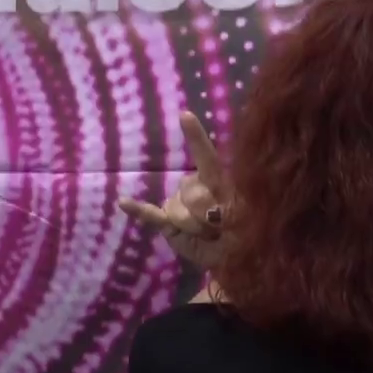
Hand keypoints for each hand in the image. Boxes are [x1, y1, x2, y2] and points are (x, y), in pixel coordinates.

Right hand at [118, 111, 233, 271]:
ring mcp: (178, 204)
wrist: (234, 258)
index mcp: (216, 180)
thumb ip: (229, 208)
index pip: (204, 156)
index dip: (194, 137)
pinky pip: (150, 214)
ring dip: (194, 227)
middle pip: (190, 192)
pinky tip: (124, 202)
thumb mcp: (248, 218)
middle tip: (222, 227)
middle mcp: (194, 186)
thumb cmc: (247, 232)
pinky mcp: (167, 223)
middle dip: (206, 213)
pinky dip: (137, 209)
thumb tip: (207, 212)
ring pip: (176, 209)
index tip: (185, 115)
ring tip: (209, 235)